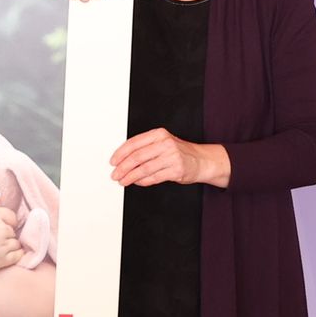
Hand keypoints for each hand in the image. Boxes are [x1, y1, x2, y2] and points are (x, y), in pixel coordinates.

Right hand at [0, 199, 23, 275]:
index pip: (10, 216)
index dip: (4, 222)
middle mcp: (0, 228)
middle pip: (12, 230)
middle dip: (5, 234)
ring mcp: (2, 244)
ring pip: (15, 243)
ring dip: (8, 245)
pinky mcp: (1, 260)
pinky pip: (17, 256)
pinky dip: (15, 255)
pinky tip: (3, 257)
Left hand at [112, 128, 227, 187]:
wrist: (202, 160)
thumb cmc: (179, 152)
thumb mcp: (163, 143)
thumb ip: (145, 147)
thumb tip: (123, 159)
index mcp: (159, 134)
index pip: (134, 143)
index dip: (120, 153)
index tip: (113, 162)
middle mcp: (166, 143)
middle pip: (137, 156)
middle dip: (123, 167)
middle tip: (115, 174)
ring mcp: (172, 157)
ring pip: (144, 169)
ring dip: (130, 177)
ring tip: (123, 181)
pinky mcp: (176, 170)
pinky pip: (153, 178)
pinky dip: (142, 181)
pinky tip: (137, 182)